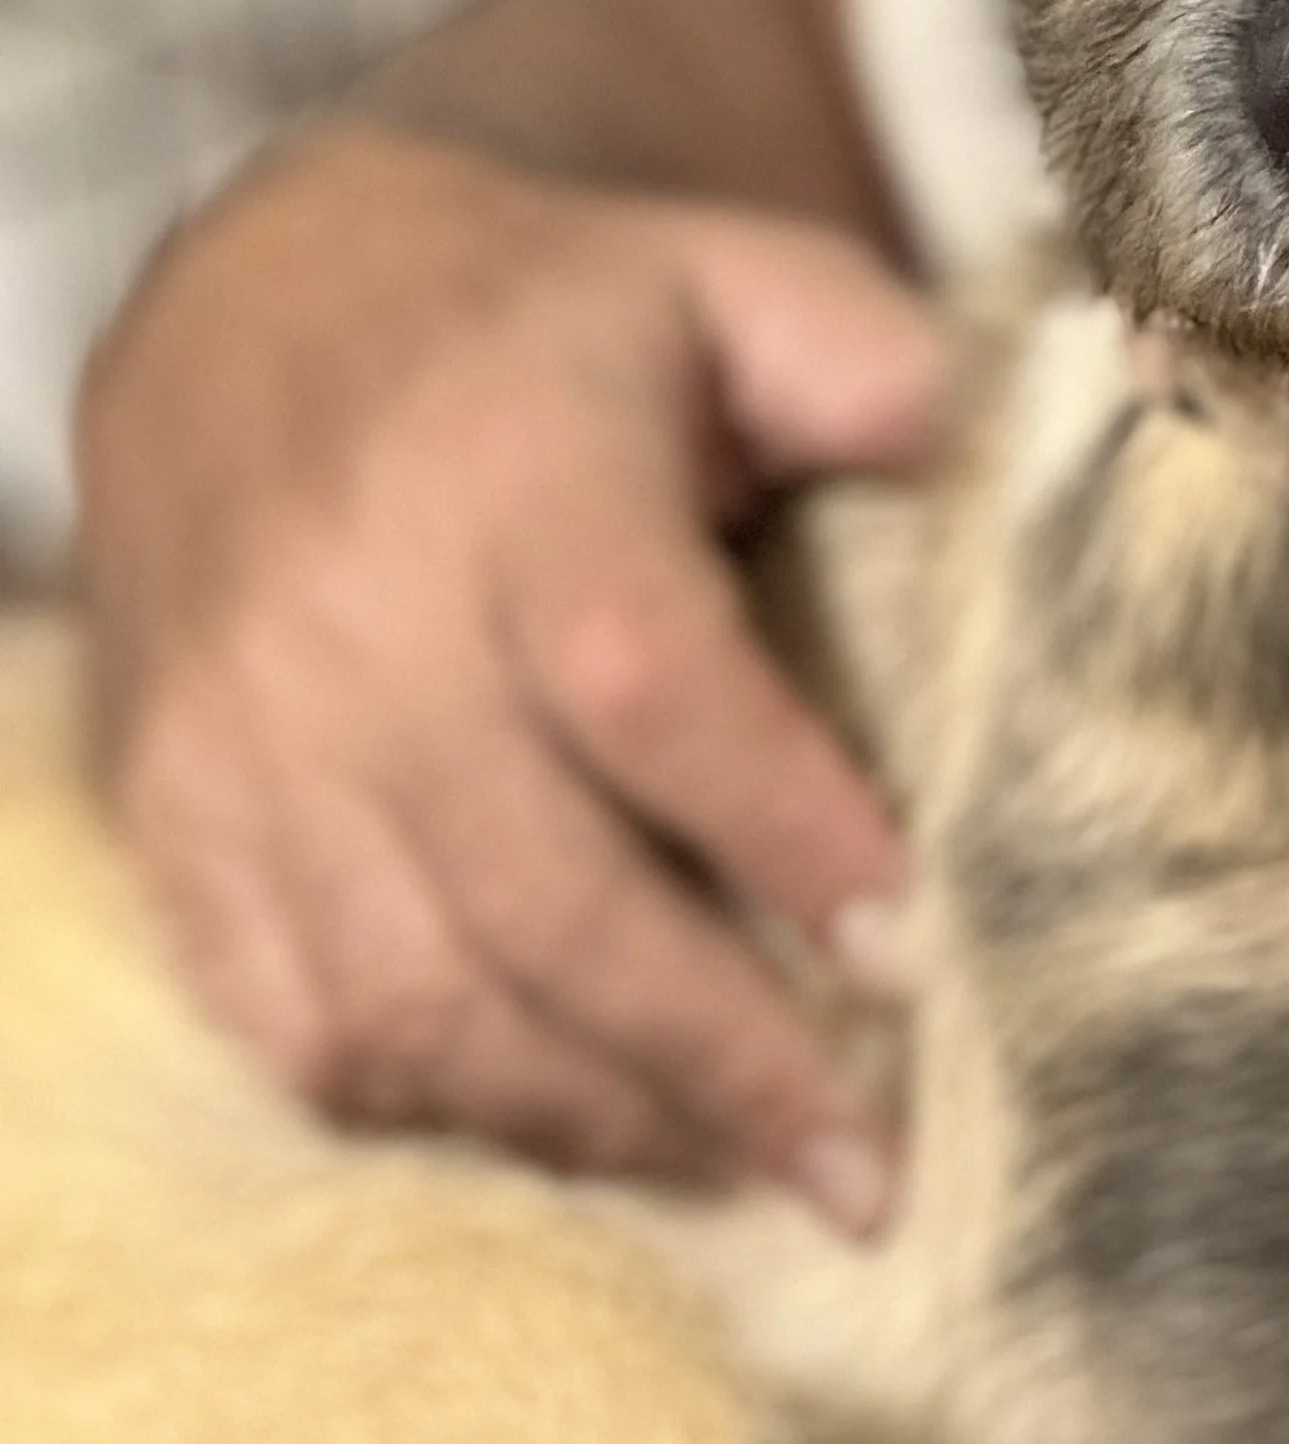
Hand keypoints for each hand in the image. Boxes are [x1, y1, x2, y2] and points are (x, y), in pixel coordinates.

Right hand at [78, 123, 942, 1225]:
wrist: (252, 311)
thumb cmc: (542, 320)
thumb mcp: (716, 273)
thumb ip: (857, 352)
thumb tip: (957, 458)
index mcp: (518, 476)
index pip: (646, 680)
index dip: (782, 829)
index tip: (911, 956)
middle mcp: (361, 623)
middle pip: (541, 893)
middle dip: (723, 1055)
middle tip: (871, 1169)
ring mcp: (247, 743)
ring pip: (418, 1000)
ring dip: (601, 1115)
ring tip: (756, 1170)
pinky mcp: (176, 826)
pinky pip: (304, 1031)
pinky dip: (452, 1107)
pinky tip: (588, 1123)